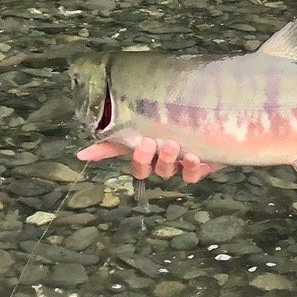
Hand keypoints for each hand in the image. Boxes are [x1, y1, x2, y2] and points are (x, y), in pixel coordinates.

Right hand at [76, 136, 222, 183]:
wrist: (214, 121)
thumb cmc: (176, 124)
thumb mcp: (147, 123)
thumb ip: (116, 139)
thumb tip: (82, 154)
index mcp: (145, 152)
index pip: (129, 161)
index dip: (128, 158)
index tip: (135, 143)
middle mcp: (160, 161)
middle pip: (146, 169)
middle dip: (145, 158)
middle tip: (150, 142)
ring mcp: (179, 166)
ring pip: (168, 172)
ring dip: (168, 160)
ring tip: (173, 146)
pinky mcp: (200, 167)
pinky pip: (193, 175)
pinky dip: (192, 168)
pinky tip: (194, 157)